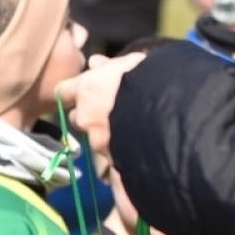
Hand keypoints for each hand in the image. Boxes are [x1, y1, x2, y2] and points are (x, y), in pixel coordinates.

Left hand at [54, 52, 145, 174]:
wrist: (171, 109)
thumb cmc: (151, 79)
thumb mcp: (131, 64)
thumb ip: (109, 66)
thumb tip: (95, 63)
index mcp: (87, 90)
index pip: (63, 91)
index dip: (74, 92)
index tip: (84, 91)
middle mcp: (87, 118)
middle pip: (76, 119)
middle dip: (89, 117)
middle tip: (110, 113)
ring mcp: (99, 143)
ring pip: (95, 142)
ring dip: (107, 139)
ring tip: (130, 134)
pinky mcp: (115, 163)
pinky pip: (113, 171)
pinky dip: (119, 167)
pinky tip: (132, 166)